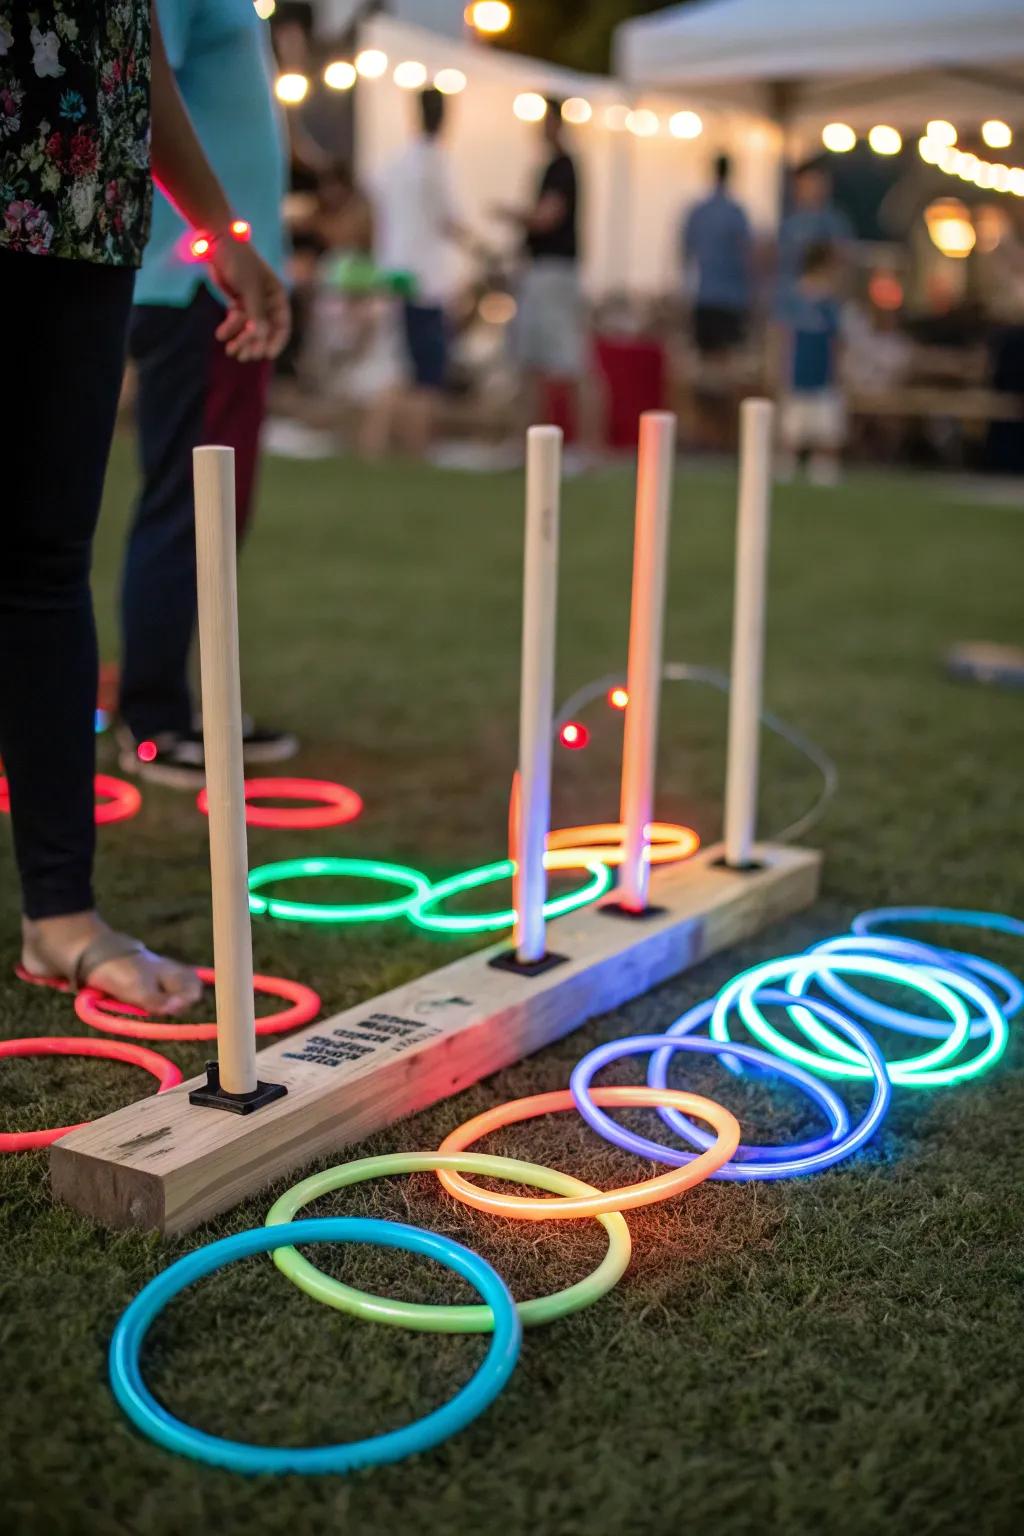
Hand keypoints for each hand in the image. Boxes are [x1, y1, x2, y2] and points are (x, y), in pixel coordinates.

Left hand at [209, 239, 290, 361]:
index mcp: (277, 296)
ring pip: (249, 329)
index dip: (276, 341)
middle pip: (264, 331)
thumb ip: (256, 313)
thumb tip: (261, 337)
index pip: (282, 325)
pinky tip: (221, 335)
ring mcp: (252, 303)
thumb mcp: (249, 287)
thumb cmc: (238, 260)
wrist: (216, 243)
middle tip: (244, 357)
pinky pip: (237, 322)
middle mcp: (267, 302)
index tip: (266, 354)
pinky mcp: (238, 303)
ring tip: (231, 351)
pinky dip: (229, 329)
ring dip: (241, 341)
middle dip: (254, 344)